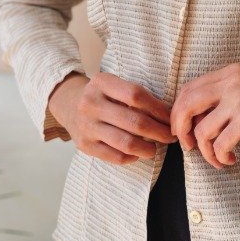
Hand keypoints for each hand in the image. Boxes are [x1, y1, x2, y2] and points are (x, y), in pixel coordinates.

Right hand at [48, 71, 176, 164]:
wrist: (68, 105)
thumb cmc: (103, 96)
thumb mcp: (114, 86)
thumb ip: (136, 95)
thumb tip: (169, 114)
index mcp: (101, 83)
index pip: (136, 96)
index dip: (159, 109)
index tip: (171, 118)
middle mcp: (91, 103)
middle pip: (135, 122)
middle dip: (159, 132)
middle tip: (170, 136)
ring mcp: (86, 126)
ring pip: (126, 143)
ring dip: (148, 148)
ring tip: (155, 148)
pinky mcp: (84, 145)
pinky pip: (115, 156)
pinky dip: (131, 157)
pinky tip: (137, 153)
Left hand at [169, 62, 239, 169]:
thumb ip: (215, 102)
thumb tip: (181, 119)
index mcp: (230, 72)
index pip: (188, 90)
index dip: (178, 114)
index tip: (182, 132)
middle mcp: (234, 80)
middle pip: (187, 105)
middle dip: (182, 130)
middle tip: (189, 147)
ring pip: (202, 130)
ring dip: (206, 152)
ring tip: (218, 158)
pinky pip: (219, 145)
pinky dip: (220, 158)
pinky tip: (231, 160)